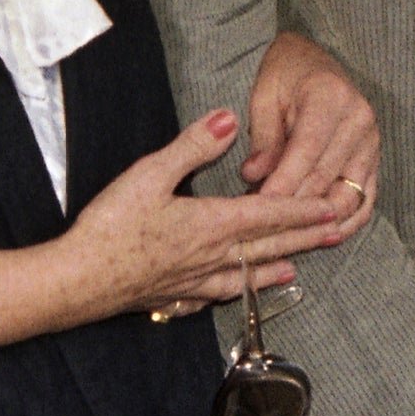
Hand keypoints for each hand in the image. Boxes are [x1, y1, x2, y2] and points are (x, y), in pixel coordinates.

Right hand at [60, 110, 345, 322]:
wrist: (77, 280)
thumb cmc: (111, 226)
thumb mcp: (150, 174)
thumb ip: (192, 146)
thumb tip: (228, 118)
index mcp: (211, 223)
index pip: (269, 214)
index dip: (303, 210)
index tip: (332, 208)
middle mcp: (211, 255)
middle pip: (267, 246)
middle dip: (304, 239)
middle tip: (337, 235)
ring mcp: (193, 280)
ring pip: (245, 274)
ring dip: (275, 268)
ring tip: (297, 268)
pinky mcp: (172, 297)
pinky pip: (213, 295)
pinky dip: (232, 292)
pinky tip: (233, 293)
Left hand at [240, 29, 378, 243]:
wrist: (313, 62)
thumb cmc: (284, 76)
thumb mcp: (264, 96)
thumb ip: (263, 137)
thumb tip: (254, 176)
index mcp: (330, 97)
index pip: (308, 150)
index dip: (284, 182)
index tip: (258, 207)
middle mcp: (359, 120)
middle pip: (326, 177)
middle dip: (293, 206)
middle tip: (263, 226)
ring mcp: (372, 142)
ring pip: (348, 195)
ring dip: (319, 219)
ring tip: (290, 235)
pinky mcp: (374, 159)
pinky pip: (366, 199)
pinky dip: (346, 220)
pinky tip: (323, 235)